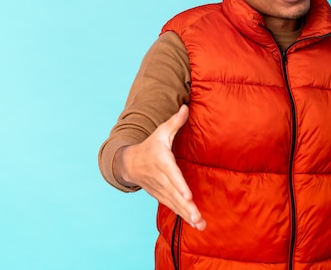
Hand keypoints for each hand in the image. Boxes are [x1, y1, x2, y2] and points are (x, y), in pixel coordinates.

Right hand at [116, 105, 206, 230]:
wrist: (130, 163)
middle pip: (174, 194)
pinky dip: (183, 216)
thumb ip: (175, 122)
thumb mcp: (161, 132)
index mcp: (162, 162)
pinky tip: (196, 224)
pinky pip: (173, 207)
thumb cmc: (150, 146)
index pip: (172, 175)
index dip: (179, 186)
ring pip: (174, 204)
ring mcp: (160, 189)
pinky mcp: (161, 196)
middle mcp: (161, 178)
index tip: (188, 196)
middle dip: (186, 207)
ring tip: (200, 224)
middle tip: (198, 217)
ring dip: (187, 215)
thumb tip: (186, 107)